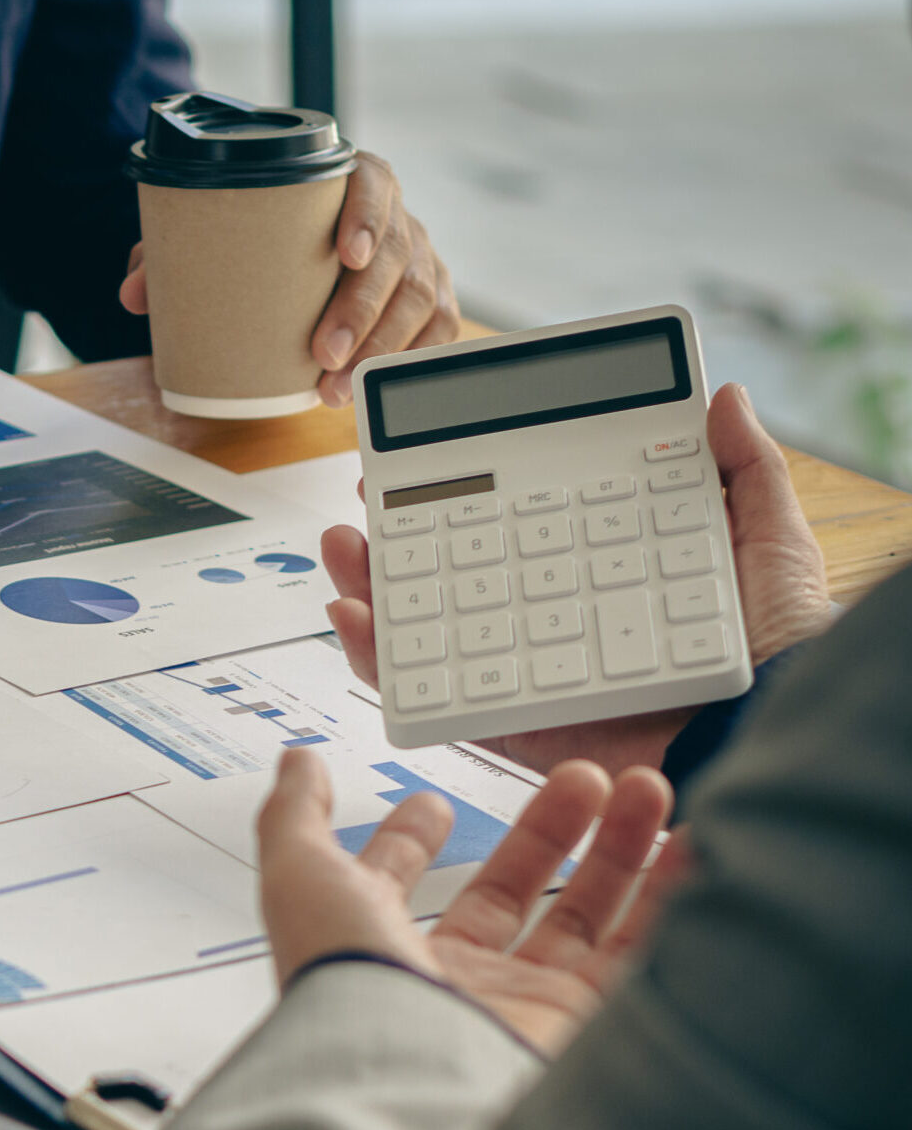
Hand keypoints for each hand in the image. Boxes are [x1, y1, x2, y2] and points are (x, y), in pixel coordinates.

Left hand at [117, 151, 459, 407]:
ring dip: (382, 349)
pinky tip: (383, 386)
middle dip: (363, 310)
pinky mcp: (430, 296)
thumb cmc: (265, 232)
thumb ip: (173, 253)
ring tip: (337, 388)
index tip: (345, 256)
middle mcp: (396, 216)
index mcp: (353, 180)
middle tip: (324, 354)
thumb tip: (133, 294)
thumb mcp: (220, 231)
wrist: (301, 236)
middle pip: (396, 256)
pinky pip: (438, 327)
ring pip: (419, 298)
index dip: (367, 218)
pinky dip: (414, 359)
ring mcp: (418, 256)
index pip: (373, 186)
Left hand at [257, 747, 680, 1053]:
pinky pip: (644, 964)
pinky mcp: (590, 1038)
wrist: (415, 1083)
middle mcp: (457, 987)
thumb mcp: (301, 878)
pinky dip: (672, 905)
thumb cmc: (352, 988)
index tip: (430, 805)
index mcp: (386, 951)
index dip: (411, 841)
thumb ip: (294, 816)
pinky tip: (692, 852)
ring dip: (620, 853)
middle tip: (585, 778)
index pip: (400, 887)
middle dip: (550, 831)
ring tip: (647, 791)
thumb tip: (296, 765)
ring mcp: (526, 1013)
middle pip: (512, 895)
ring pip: (585, 922)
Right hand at [321, 382, 834, 776]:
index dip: (459, 494)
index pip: (513, 528)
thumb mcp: (768, 543)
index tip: (418, 461)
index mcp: (601, 575)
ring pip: (429, 635)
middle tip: (363, 507)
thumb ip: (746, 473)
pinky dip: (385, 668)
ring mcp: (528, 673)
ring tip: (343, 554)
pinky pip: (437, 700)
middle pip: (452, 578)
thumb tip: (727, 398)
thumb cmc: (785, 651)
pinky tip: (360, 627)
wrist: (774, 732)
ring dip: (372, 594)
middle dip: (392, 542)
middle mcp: (555, 623)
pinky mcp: (516, 727)